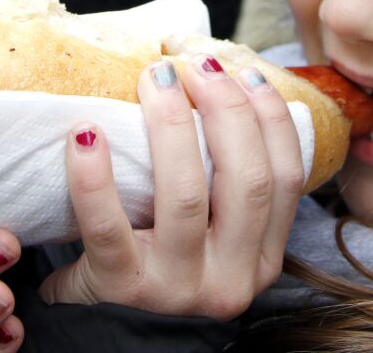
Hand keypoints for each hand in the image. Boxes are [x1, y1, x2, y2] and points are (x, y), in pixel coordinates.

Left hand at [39, 56, 304, 319]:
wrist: (113, 310)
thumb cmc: (161, 247)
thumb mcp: (211, 226)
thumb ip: (230, 169)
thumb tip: (238, 76)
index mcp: (261, 256)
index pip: (287, 179)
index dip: (271, 118)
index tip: (247, 70)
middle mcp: (231, 278)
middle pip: (245, 180)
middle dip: (225, 109)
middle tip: (194, 62)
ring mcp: (178, 288)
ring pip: (187, 197)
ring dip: (172, 125)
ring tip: (155, 78)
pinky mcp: (122, 288)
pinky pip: (108, 227)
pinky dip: (94, 177)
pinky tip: (85, 134)